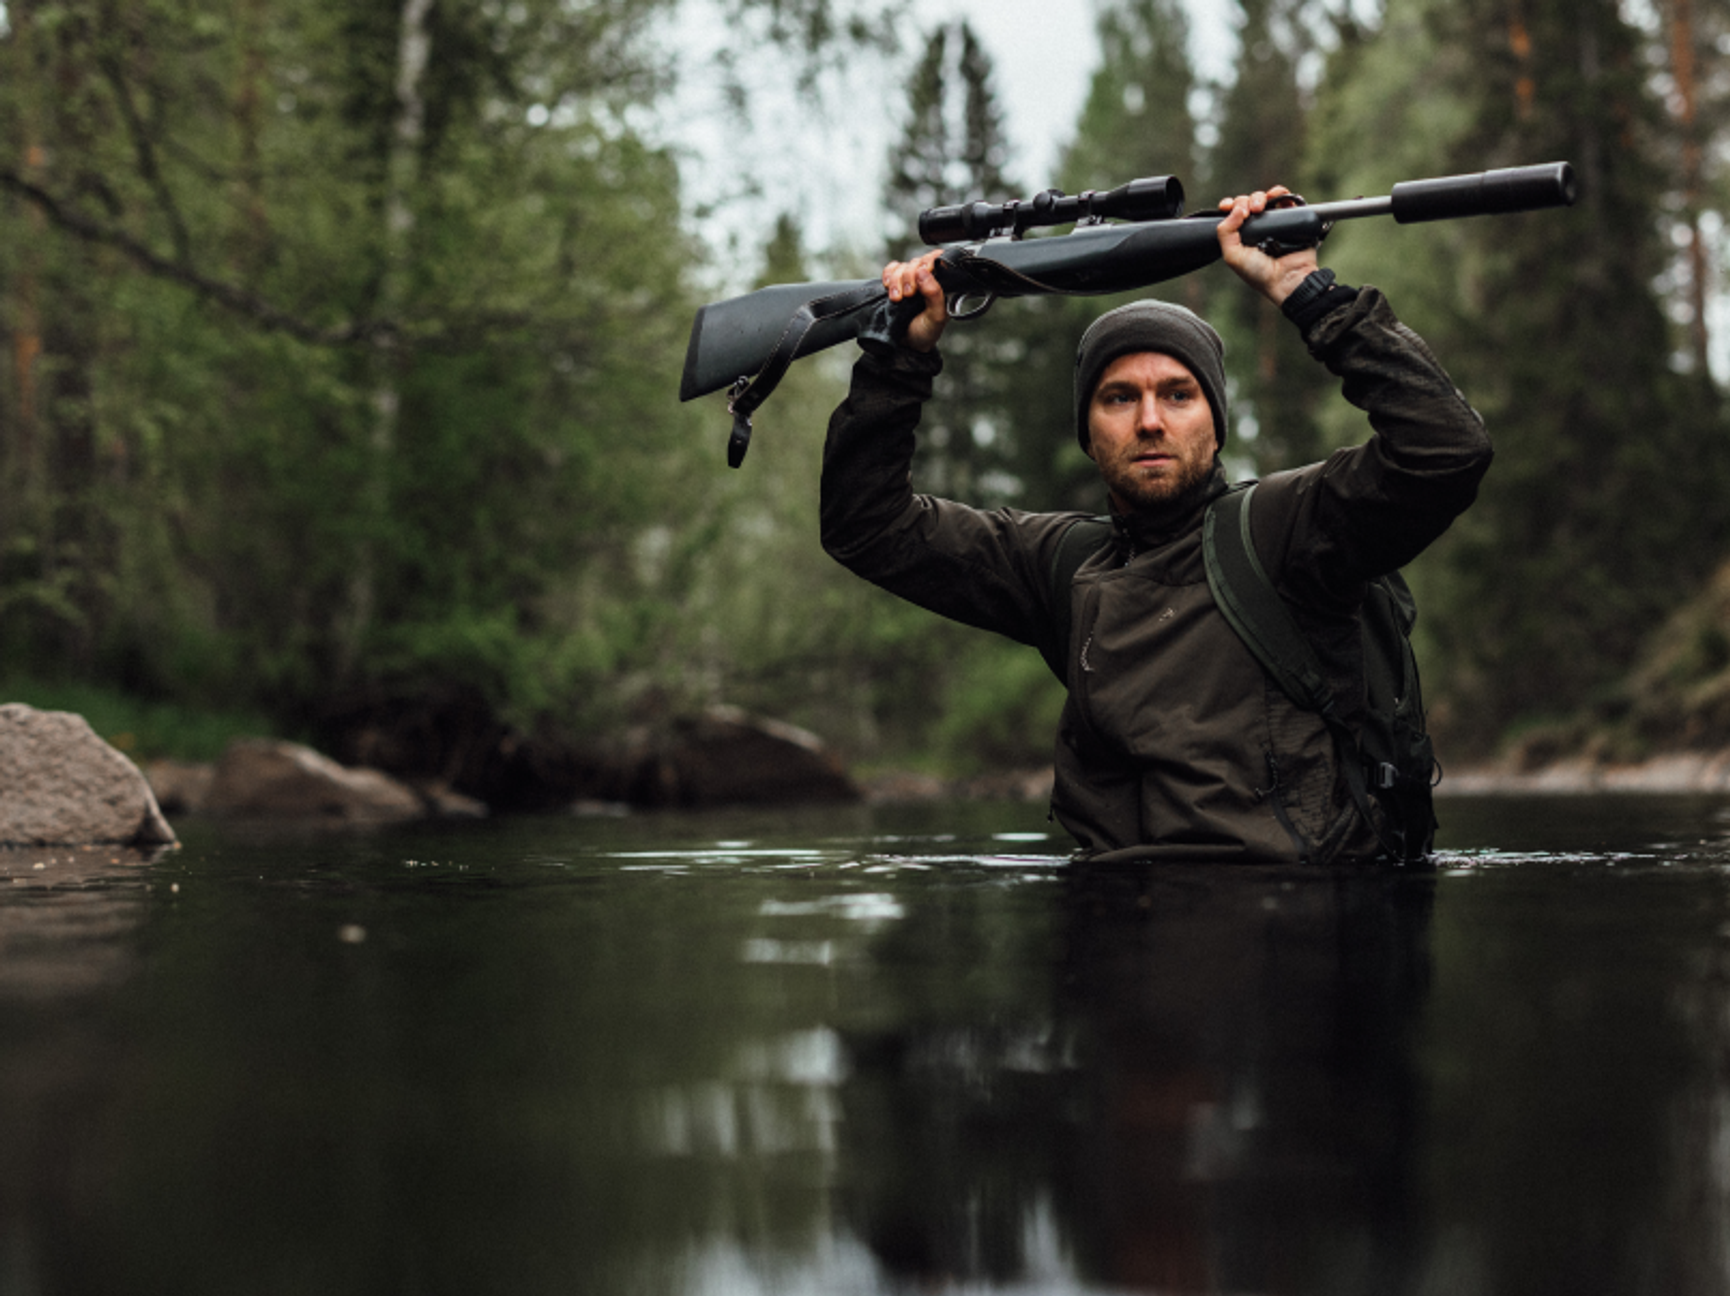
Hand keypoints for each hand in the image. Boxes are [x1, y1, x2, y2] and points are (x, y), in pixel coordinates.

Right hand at [883, 250, 947, 352]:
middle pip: (918, 262)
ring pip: (903, 266)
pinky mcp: (897, 282)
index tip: (922, 272)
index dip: (929, 261)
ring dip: (897, 280)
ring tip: (897, 298)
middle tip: (909, 295)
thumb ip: (934, 294)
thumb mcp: (936, 317)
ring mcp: (911, 280)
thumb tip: (923, 271)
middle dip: (910, 276)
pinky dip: (888, 275)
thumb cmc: (926, 332)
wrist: (906, 346)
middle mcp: (928, 280)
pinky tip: (888, 287)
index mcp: (942, 285)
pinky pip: (891, 269)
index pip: (939, 260)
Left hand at [1216, 185, 1318, 305]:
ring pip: (1264, 198)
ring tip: (1259, 208)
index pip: (1232, 214)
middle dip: (1244, 202)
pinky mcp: (1292, 218)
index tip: (1226, 207)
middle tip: (1248, 213)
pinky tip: (1274, 196)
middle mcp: (1257, 228)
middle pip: (1247, 203)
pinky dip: (1279, 192)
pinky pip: (1285, 198)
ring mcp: (1274, 222)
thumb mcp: (1232, 256)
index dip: (1229, 206)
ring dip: (1260, 197)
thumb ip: (1225, 232)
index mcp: (1242, 236)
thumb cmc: (1259, 273)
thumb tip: (1236, 208)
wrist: (1287, 278)